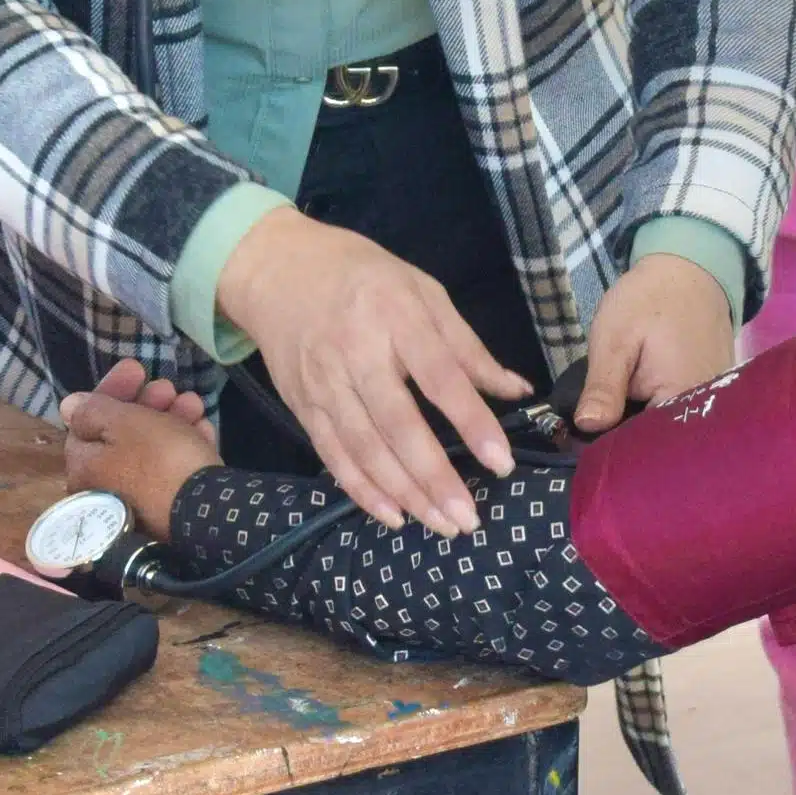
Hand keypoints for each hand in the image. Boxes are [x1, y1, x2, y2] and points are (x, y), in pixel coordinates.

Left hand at [64, 356, 220, 539]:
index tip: (137, 368)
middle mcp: (105, 487)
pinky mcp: (168, 508)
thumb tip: (68, 406)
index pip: (88, 418)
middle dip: (147, 403)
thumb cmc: (158, 458)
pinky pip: (171, 468)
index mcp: (85, 467)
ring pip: (151, 447)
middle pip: (121, 433)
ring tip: (195, 403)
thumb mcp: (123, 423)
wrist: (207, 514)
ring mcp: (138, 500)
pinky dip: (185, 444)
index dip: (112, 388)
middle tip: (169, 387)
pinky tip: (204, 429)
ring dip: (171, 418)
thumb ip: (93, 410)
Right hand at [215, 208, 526, 535]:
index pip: (439, 377)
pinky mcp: (303, 405)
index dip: (471, 422)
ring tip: (441, 525)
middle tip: (469, 519)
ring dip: (404, 493)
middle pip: (397, 424)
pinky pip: (333, 455)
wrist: (279, 269)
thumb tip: (517, 391)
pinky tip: (393, 516)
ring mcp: (324, 383)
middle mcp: (356, 353)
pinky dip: (362, 490)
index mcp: (395, 316)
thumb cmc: (364, 277)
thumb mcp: (422, 291)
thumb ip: (466, 346)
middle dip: (434, 477)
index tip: (501, 463)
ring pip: (364, 449)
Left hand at [575, 252, 734, 432]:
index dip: (614, 450)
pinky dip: (661, 412)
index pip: (645, 446)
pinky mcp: (715, 391)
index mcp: (681, 398)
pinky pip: (684, 413)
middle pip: (661, 442)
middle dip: (629, 439)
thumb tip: (586, 428)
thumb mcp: (615, 339)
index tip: (586, 448)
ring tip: (617, 416)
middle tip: (598, 426)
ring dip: (645, 426)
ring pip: (672, 430)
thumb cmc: (649, 300)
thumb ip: (604, 387)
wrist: (689, 269)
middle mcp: (708, 408)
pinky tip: (641, 404)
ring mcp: (715, 401)